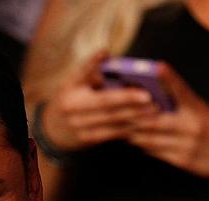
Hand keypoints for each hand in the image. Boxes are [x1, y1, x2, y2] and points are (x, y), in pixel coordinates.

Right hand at [35, 51, 159, 153]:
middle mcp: (77, 118)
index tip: (145, 92)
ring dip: (137, 119)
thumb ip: (89, 67)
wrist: (52, 129)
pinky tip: (144, 123)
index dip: (125, 96)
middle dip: (136, 108)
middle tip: (157, 102)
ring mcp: (83, 133)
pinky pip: (113, 135)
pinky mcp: (90, 141)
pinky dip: (129, 128)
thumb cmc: (67, 96)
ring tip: (155, 112)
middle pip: (112, 113)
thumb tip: (105, 51)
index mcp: (73, 100)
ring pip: (115, 126)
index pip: (103, 98)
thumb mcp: (72, 80)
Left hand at [126, 62, 208, 179]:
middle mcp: (192, 125)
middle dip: (134, 115)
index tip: (157, 66)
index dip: (168, 78)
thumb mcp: (204, 111)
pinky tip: (134, 141)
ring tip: (118, 126)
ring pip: (151, 138)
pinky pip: (157, 153)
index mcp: (197, 108)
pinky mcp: (183, 160)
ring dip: (133, 132)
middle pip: (155, 119)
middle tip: (116, 108)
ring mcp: (187, 144)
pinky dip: (144, 145)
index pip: (180, 89)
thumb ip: (181, 104)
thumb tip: (152, 99)